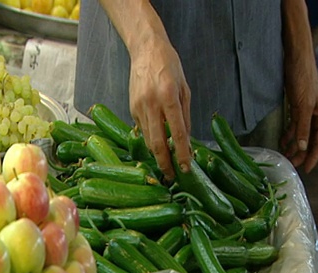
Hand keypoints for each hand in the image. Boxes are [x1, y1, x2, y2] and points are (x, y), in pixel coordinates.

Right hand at [129, 35, 191, 180]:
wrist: (145, 50)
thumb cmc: (169, 66)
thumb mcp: (185, 89)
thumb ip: (185, 116)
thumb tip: (186, 141)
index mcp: (169, 97)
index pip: (177, 132)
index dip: (181, 153)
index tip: (186, 167)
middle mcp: (152, 104)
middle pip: (156, 142)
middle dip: (164, 163)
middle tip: (171, 176)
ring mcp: (138, 107)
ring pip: (147, 139)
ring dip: (157, 154)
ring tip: (166, 164)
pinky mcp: (131, 109)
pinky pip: (142, 130)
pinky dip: (151, 139)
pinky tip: (158, 143)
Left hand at [280, 55, 317, 172]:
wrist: (295, 58)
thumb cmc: (302, 79)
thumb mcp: (302, 106)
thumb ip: (302, 127)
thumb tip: (301, 147)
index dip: (312, 156)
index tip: (304, 169)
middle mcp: (316, 115)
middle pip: (309, 139)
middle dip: (301, 153)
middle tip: (290, 165)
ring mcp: (306, 110)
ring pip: (300, 133)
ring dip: (293, 145)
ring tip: (284, 156)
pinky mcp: (296, 106)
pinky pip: (293, 125)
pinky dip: (288, 134)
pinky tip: (281, 141)